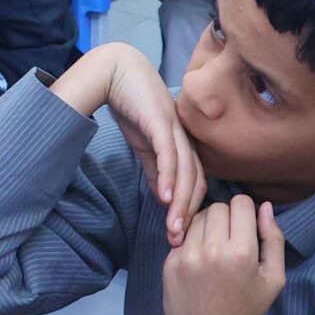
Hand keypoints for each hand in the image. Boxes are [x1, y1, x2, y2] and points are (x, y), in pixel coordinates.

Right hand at [88, 45, 205, 244]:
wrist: (118, 72)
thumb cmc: (132, 105)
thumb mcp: (143, 144)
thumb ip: (155, 169)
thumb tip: (164, 197)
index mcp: (182, 145)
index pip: (194, 184)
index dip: (189, 211)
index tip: (178, 236)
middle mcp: (184, 139)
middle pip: (196, 182)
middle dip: (189, 215)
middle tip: (179, 242)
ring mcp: (174, 130)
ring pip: (186, 172)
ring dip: (181, 203)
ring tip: (174, 228)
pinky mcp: (160, 122)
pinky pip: (169, 154)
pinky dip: (169, 177)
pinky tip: (166, 197)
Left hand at [161, 196, 285, 314]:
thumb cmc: (247, 311)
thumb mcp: (273, 278)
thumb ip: (274, 239)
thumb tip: (266, 206)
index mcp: (242, 252)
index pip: (240, 203)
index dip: (246, 212)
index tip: (245, 226)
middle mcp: (212, 249)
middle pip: (217, 207)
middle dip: (226, 218)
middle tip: (230, 239)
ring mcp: (187, 256)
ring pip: (197, 218)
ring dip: (207, 227)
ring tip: (214, 249)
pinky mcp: (170, 264)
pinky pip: (181, 237)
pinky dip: (191, 243)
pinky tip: (199, 263)